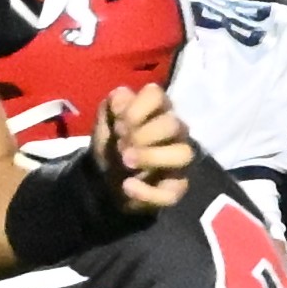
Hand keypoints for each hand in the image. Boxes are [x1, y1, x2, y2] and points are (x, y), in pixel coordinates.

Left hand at [90, 82, 192, 214]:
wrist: (103, 179)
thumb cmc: (112, 143)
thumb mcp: (105, 120)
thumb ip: (114, 103)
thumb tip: (123, 100)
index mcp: (158, 110)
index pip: (157, 95)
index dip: (136, 109)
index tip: (119, 124)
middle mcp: (175, 132)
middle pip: (172, 124)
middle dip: (142, 135)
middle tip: (120, 146)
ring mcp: (179, 160)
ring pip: (183, 154)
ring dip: (151, 157)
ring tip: (126, 162)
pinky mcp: (176, 187)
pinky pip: (172, 192)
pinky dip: (147, 191)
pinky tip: (127, 186)